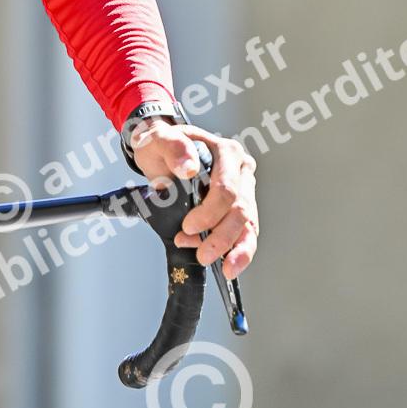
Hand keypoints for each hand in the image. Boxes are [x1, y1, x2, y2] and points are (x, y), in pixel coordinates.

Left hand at [128, 120, 257, 279]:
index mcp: (226, 152)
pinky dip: (238, 251)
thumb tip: (187, 168)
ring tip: (226, 268)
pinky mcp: (239, 209)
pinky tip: (229, 265)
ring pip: (249, 225)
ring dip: (237, 249)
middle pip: (241, 210)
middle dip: (222, 236)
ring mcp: (243, 191)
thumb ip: (171, 147)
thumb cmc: (162, 146)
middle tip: (202, 253)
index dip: (209, 212)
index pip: (226, 188)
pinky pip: (246, 233)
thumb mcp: (157, 139)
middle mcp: (240, 171)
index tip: (188, 226)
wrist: (161, 153)